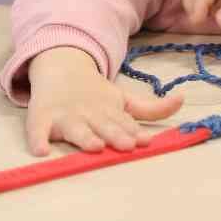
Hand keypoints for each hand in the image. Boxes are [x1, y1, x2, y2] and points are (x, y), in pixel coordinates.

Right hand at [25, 47, 182, 155]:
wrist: (60, 69)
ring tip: (94, 146)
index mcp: (109, 110)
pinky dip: (37, 139)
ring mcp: (65, 115)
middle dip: (115, 135)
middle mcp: (89, 113)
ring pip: (75, 129)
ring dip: (85, 137)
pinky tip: (41, 151)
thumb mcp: (124, 99)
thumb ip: (152, 108)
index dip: (133, 132)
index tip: (145, 141)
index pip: (124, 123)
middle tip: (127, 145)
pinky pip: (37, 130)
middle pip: (103, 125)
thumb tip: (183, 100)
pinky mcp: (41, 118)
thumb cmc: (96, 95)